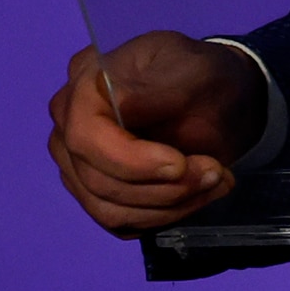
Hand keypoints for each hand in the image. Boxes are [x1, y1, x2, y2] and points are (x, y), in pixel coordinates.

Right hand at [48, 33, 266, 235]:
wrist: (220, 98)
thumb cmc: (204, 75)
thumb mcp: (195, 69)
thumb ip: (156, 88)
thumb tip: (117, 100)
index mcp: (85, 82)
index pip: (85, 135)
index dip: (129, 160)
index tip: (179, 164)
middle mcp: (69, 124)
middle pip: (97, 178)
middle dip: (164, 186)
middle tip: (215, 172)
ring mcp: (78, 161)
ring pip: (109, 208)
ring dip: (171, 204)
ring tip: (216, 180)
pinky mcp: (96, 191)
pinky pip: (121, 221)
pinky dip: (166, 215)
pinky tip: (199, 194)